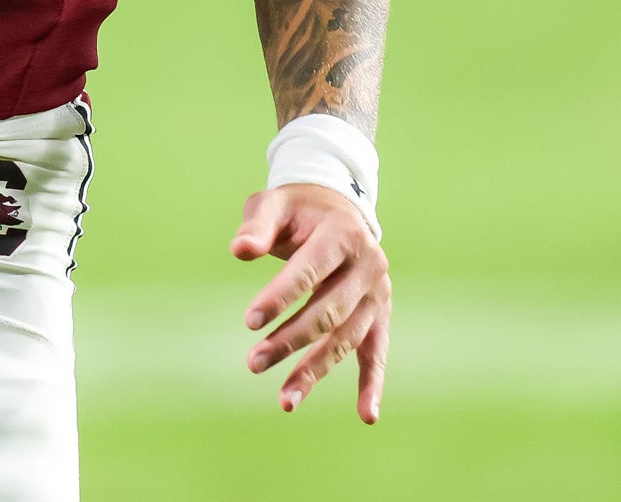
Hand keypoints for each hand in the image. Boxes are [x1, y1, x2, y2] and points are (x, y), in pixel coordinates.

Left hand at [232, 182, 389, 418]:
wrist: (339, 208)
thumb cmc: (297, 209)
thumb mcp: (274, 204)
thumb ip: (257, 226)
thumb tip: (239, 251)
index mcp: (343, 233)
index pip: (310, 270)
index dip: (280, 296)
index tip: (249, 321)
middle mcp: (369, 265)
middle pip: (328, 311)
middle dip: (290, 340)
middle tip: (253, 362)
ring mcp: (378, 293)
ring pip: (347, 339)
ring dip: (316, 370)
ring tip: (284, 401)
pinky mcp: (381, 315)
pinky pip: (377, 353)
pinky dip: (372, 384)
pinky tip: (366, 416)